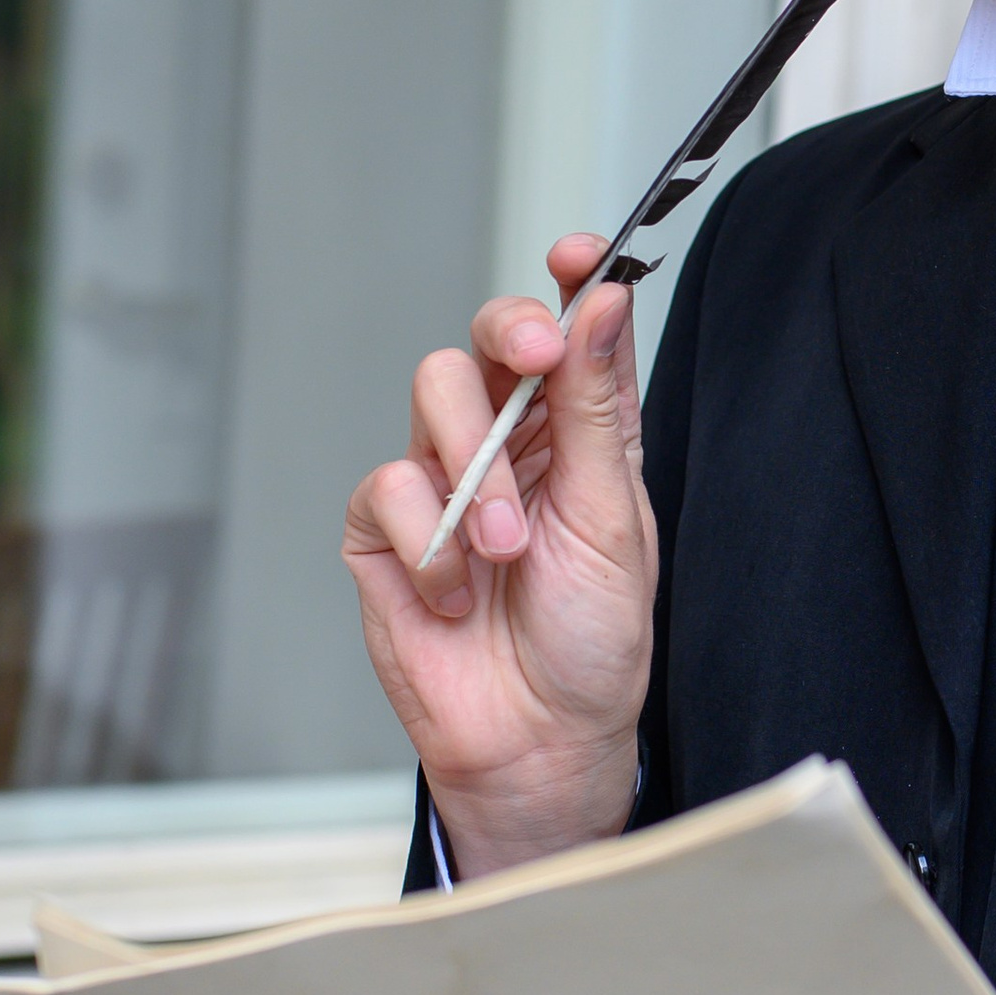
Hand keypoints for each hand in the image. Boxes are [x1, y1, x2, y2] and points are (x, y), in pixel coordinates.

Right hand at [343, 236, 654, 876]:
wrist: (538, 741)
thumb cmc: (591, 642)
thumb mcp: (612, 520)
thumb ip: (595, 408)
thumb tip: (600, 300)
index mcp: (575, 434)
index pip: (567, 332)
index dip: (568, 279)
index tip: (576, 253)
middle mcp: (506, 444)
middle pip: (484, 341)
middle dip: (506, 336)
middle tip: (534, 357)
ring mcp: (440, 482)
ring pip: (431, 397)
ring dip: (474, 470)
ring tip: (506, 550)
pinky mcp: (383, 531)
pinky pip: (387, 486)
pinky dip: (426, 541)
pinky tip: (454, 595)